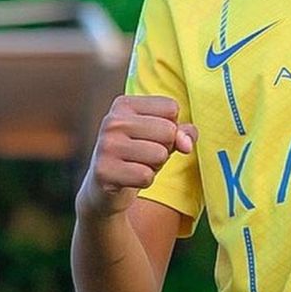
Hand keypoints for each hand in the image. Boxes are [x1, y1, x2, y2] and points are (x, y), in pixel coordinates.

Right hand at [80, 95, 197, 216]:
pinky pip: (146, 176)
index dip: (171, 126)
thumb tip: (186, 144)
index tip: (151, 136)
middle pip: (168, 131)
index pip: (171, 108)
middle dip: (165, 147)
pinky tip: (130, 178)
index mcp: (124, 104)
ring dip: (156, 165)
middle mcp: (112, 121)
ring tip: (138, 164)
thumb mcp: (163, 137)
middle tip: (145, 154)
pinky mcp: (103, 171)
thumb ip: (183, 132)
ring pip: (160, 154)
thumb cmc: (139, 154)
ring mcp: (106, 145)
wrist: (104, 187)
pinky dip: (145, 180)